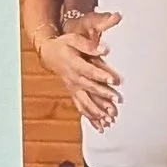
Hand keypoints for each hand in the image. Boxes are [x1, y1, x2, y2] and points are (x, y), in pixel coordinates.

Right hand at [41, 9, 121, 127]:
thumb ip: (89, 45)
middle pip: (90, 89)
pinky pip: (81, 108)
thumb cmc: (63, 45)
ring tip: (110, 119)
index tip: (114, 80)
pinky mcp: (73, 94)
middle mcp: (73, 79)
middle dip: (104, 97)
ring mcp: (73, 88)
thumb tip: (105, 49)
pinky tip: (101, 126)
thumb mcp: (73, 39)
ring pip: (85, 103)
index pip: (90, 71)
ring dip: (97, 112)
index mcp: (74, 64)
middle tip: (117, 101)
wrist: (49, 55)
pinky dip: (91, 118)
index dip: (102, 76)